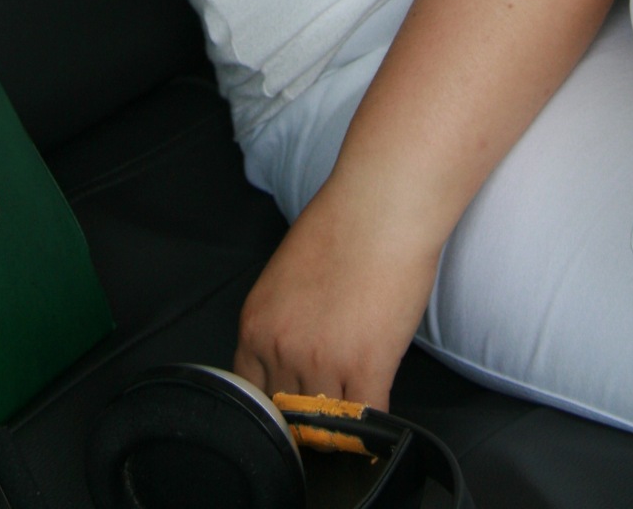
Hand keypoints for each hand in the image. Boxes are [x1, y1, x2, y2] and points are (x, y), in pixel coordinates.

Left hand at [233, 179, 442, 410]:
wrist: (379, 206)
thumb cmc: (340, 225)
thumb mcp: (285, 277)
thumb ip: (281, 322)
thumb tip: (291, 357)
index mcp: (255, 325)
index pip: (252, 396)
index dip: (277, 408)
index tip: (295, 410)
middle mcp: (280, 349)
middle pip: (288, 415)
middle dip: (309, 418)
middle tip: (329, 411)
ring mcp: (321, 362)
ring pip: (326, 425)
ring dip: (342, 423)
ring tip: (355, 411)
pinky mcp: (366, 366)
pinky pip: (365, 421)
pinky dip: (372, 427)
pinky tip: (378, 417)